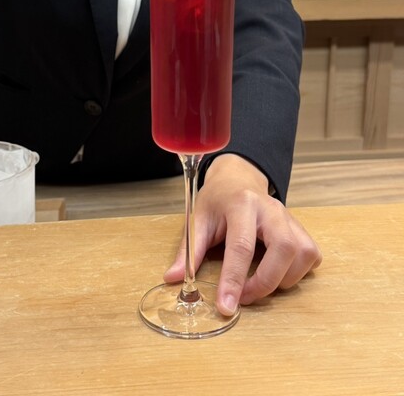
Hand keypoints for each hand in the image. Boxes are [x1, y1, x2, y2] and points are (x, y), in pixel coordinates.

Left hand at [164, 154, 321, 315]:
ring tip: (260, 284)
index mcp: (241, 204)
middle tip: (244, 298)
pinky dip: (299, 272)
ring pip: (303, 253)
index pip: (241, 246)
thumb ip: (189, 250)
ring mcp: (289, 217)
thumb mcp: (197, 219)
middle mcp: (270, 209)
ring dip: (284, 279)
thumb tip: (173, 279)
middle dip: (266, 282)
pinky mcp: (299, 227)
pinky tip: (278, 273)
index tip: (226, 306)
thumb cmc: (217, 200)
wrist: (238, 178)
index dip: (234, 280)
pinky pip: (311, 254)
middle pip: (284, 248)